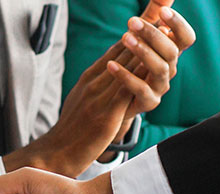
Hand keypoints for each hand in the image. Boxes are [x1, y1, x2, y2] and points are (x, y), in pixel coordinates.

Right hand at [2, 4, 194, 177]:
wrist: (55, 153)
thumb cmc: (71, 130)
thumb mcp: (82, 100)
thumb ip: (97, 85)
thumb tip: (112, 71)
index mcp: (90, 78)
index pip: (117, 49)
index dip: (136, 30)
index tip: (154, 13)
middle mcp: (94, 82)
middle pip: (124, 49)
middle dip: (145, 28)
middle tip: (164, 5)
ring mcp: (98, 97)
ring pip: (127, 66)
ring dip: (147, 46)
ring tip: (165, 29)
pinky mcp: (104, 115)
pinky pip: (125, 91)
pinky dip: (140, 75)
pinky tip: (155, 64)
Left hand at [108, 7, 196, 122]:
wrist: (116, 101)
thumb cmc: (131, 64)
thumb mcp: (142, 37)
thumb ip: (154, 13)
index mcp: (170, 52)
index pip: (186, 38)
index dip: (178, 25)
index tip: (162, 13)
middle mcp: (169, 69)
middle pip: (171, 51)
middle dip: (153, 35)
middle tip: (131, 21)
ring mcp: (160, 87)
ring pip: (160, 69)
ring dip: (143, 51)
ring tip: (124, 38)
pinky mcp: (147, 103)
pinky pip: (140, 89)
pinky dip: (126, 76)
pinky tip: (111, 64)